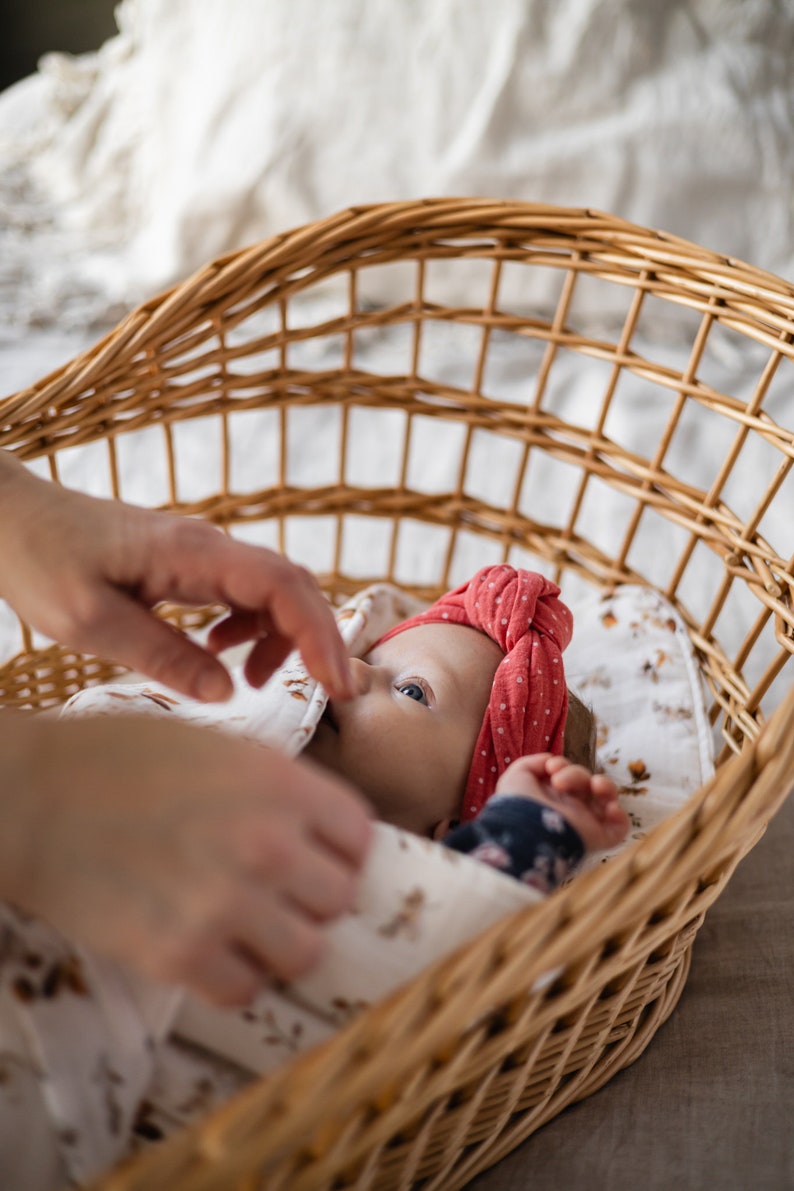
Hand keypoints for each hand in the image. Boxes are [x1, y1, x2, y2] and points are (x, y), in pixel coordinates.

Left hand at [0, 452, 353, 701]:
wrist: (11, 518)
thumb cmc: (41, 562)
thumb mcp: (90, 623)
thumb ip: (161, 657)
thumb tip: (228, 692)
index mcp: (191, 554)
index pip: (282, 587)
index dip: (318, 635)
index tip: (333, 685)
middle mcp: (207, 546)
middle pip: (293, 585)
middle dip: (318, 640)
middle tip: (330, 695)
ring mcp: (201, 552)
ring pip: (273, 589)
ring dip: (283, 636)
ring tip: (255, 681)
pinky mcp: (187, 563)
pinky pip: (242, 592)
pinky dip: (250, 627)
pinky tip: (219, 654)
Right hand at [0, 713, 371, 1004]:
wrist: (32, 797)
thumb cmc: (117, 759)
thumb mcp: (216, 745)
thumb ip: (277, 787)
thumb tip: (321, 833)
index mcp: (278, 781)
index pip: (359, 835)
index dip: (341, 848)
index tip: (319, 856)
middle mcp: (265, 842)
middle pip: (339, 898)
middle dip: (313, 897)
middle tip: (280, 893)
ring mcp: (225, 902)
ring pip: (305, 953)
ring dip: (281, 943)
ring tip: (249, 927)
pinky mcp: (179, 954)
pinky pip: (246, 989)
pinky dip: (235, 976)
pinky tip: (210, 949)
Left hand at [495, 754, 628, 851]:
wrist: (523, 831)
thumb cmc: (518, 803)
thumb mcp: (518, 774)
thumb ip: (536, 762)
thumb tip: (552, 761)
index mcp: (551, 796)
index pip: (568, 775)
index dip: (564, 766)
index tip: (552, 767)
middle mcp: (568, 809)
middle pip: (586, 783)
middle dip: (576, 774)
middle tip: (560, 782)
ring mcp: (584, 823)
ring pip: (607, 801)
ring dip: (606, 786)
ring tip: (595, 786)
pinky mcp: (597, 837)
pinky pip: (619, 828)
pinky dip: (620, 816)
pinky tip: (609, 807)